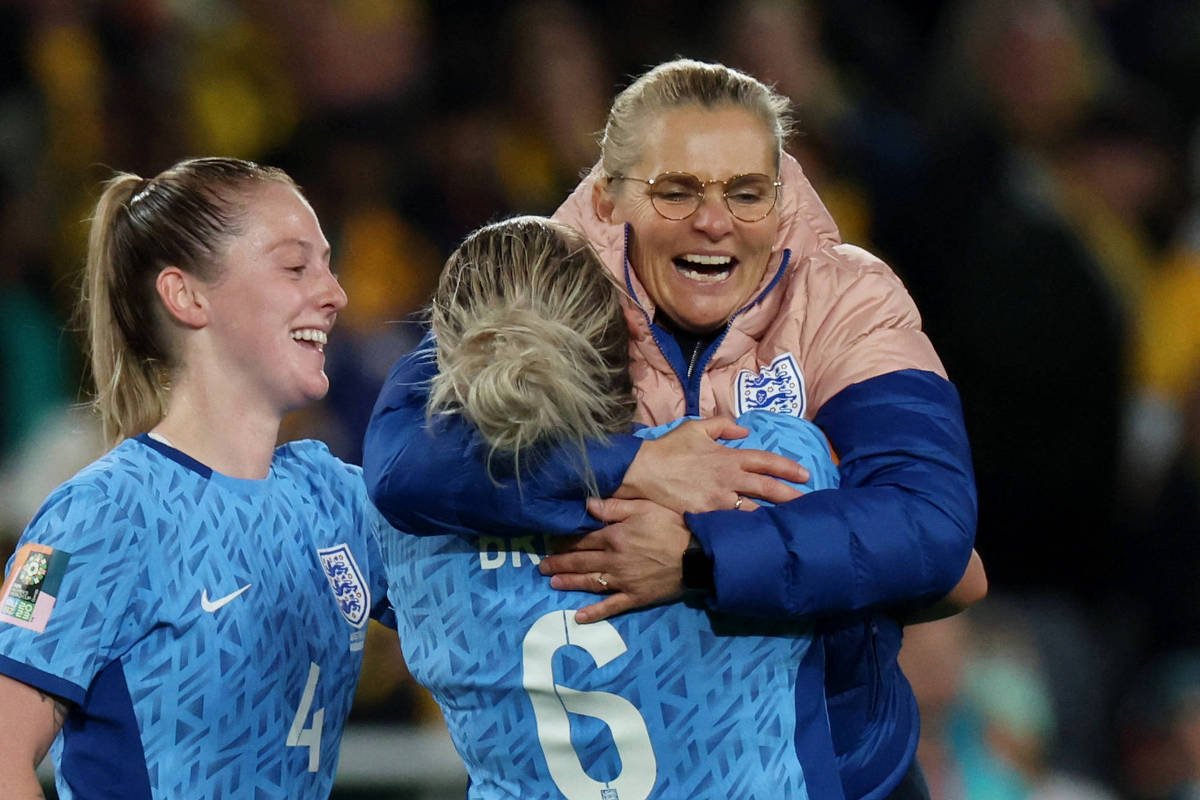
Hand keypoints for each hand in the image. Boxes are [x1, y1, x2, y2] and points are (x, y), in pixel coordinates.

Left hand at [539, 497, 691, 622]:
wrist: (697, 556)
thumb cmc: (671, 526)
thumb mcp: (643, 508)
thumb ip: (614, 507)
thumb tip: (586, 504)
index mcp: (614, 537)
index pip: (583, 539)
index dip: (565, 541)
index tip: (550, 543)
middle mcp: (613, 560)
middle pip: (581, 562)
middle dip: (559, 563)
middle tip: (541, 566)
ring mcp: (623, 581)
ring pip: (590, 582)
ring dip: (569, 583)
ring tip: (552, 583)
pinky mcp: (635, 597)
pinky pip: (611, 607)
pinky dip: (594, 613)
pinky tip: (578, 617)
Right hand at [618, 417, 806, 512]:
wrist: (644, 471)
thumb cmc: (668, 448)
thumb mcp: (695, 427)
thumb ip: (722, 425)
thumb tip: (744, 430)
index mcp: (728, 457)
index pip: (765, 461)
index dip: (787, 467)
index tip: (804, 474)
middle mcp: (728, 479)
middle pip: (767, 488)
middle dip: (790, 495)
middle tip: (808, 501)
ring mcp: (718, 500)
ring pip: (754, 509)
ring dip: (773, 515)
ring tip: (789, 523)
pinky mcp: (707, 515)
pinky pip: (731, 522)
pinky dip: (746, 527)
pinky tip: (759, 534)